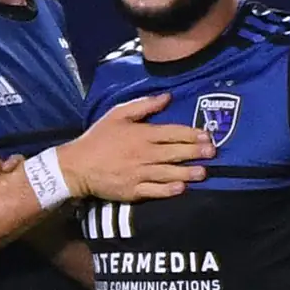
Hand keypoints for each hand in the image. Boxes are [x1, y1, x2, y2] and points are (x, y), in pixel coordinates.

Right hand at [55, 95, 210, 202]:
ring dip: (188, 172)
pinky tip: (181, 188)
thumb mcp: (117, 114)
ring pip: (169, 173)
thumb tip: (168, 97)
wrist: (77, 166)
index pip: (172, 133)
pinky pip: (154, 191)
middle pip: (175, 153)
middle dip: (196, 152)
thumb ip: (143, 105)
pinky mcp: (133, 191)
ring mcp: (139, 174)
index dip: (192, 134)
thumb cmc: (98, 138)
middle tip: (212, 153)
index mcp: (142, 134)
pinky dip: (169, 190)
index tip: (208, 136)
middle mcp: (144, 154)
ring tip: (204, 172)